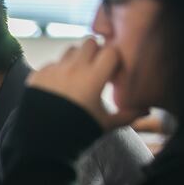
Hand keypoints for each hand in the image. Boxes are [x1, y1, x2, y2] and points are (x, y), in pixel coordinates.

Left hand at [27, 37, 146, 129]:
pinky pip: (52, 63)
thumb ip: (127, 115)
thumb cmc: (78, 132)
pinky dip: (58, 70)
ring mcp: (53, 70)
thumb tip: (145, 110)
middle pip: (90, 43)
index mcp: (92, 78)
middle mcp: (73, 69)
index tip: (112, 70)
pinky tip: (60, 86)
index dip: (114, 58)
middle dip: (95, 52)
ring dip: (77, 58)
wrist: (42, 141)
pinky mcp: (38, 74)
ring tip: (78, 76)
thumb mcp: (105, 124)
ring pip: (70, 50)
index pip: (110, 51)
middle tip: (96, 68)